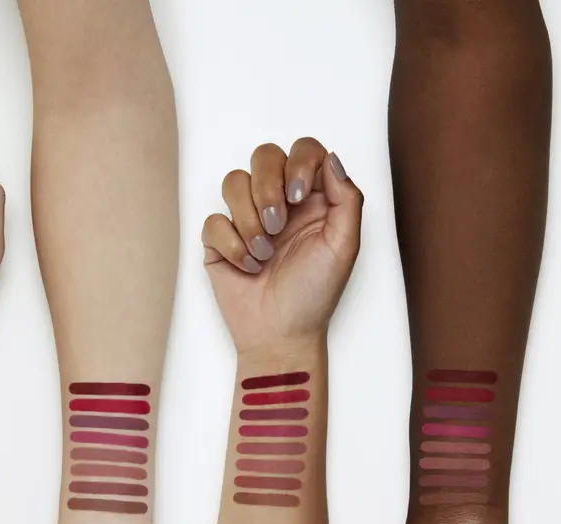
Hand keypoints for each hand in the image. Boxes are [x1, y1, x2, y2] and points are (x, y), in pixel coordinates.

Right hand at [202, 137, 362, 353]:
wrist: (281, 335)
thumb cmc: (314, 295)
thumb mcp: (345, 247)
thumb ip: (347, 199)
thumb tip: (332, 159)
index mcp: (313, 200)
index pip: (303, 151)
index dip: (298, 163)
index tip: (299, 196)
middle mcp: (280, 203)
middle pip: (264, 155)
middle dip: (267, 187)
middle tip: (277, 225)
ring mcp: (247, 219)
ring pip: (233, 182)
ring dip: (249, 218)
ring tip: (264, 252)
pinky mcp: (220, 241)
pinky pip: (214, 220)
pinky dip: (231, 243)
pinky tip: (248, 266)